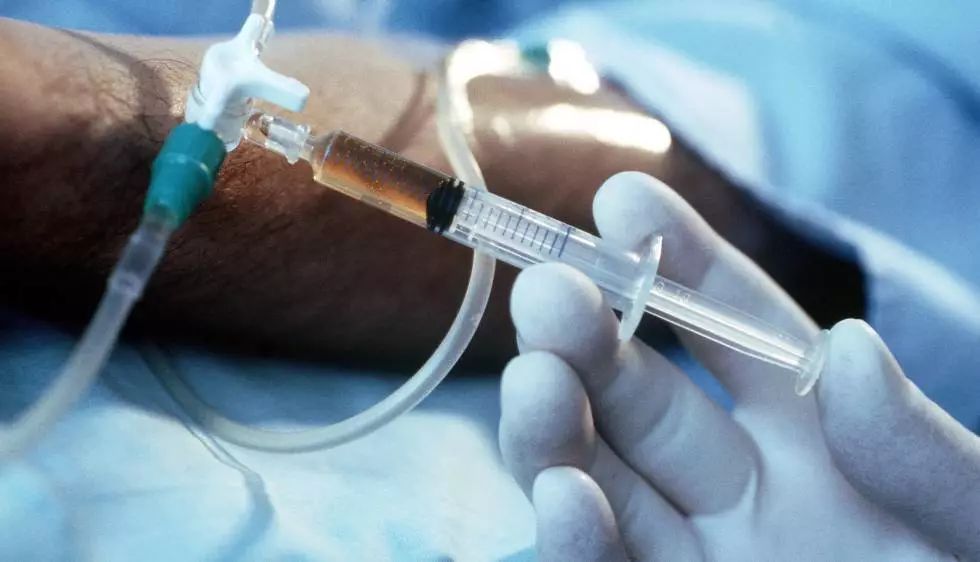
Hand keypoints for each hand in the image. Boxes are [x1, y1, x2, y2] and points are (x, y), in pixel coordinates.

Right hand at [499, 172, 979, 560]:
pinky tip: (564, 496)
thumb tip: (847, 348)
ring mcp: (696, 557)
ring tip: (535, 381)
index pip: (736, 328)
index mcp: (821, 440)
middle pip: (642, 395)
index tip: (624, 199)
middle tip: (548, 291)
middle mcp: (744, 491)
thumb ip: (927, 452)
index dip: (681, 259)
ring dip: (556, 428)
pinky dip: (574, 539)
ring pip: (600, 477)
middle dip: (590, 334)